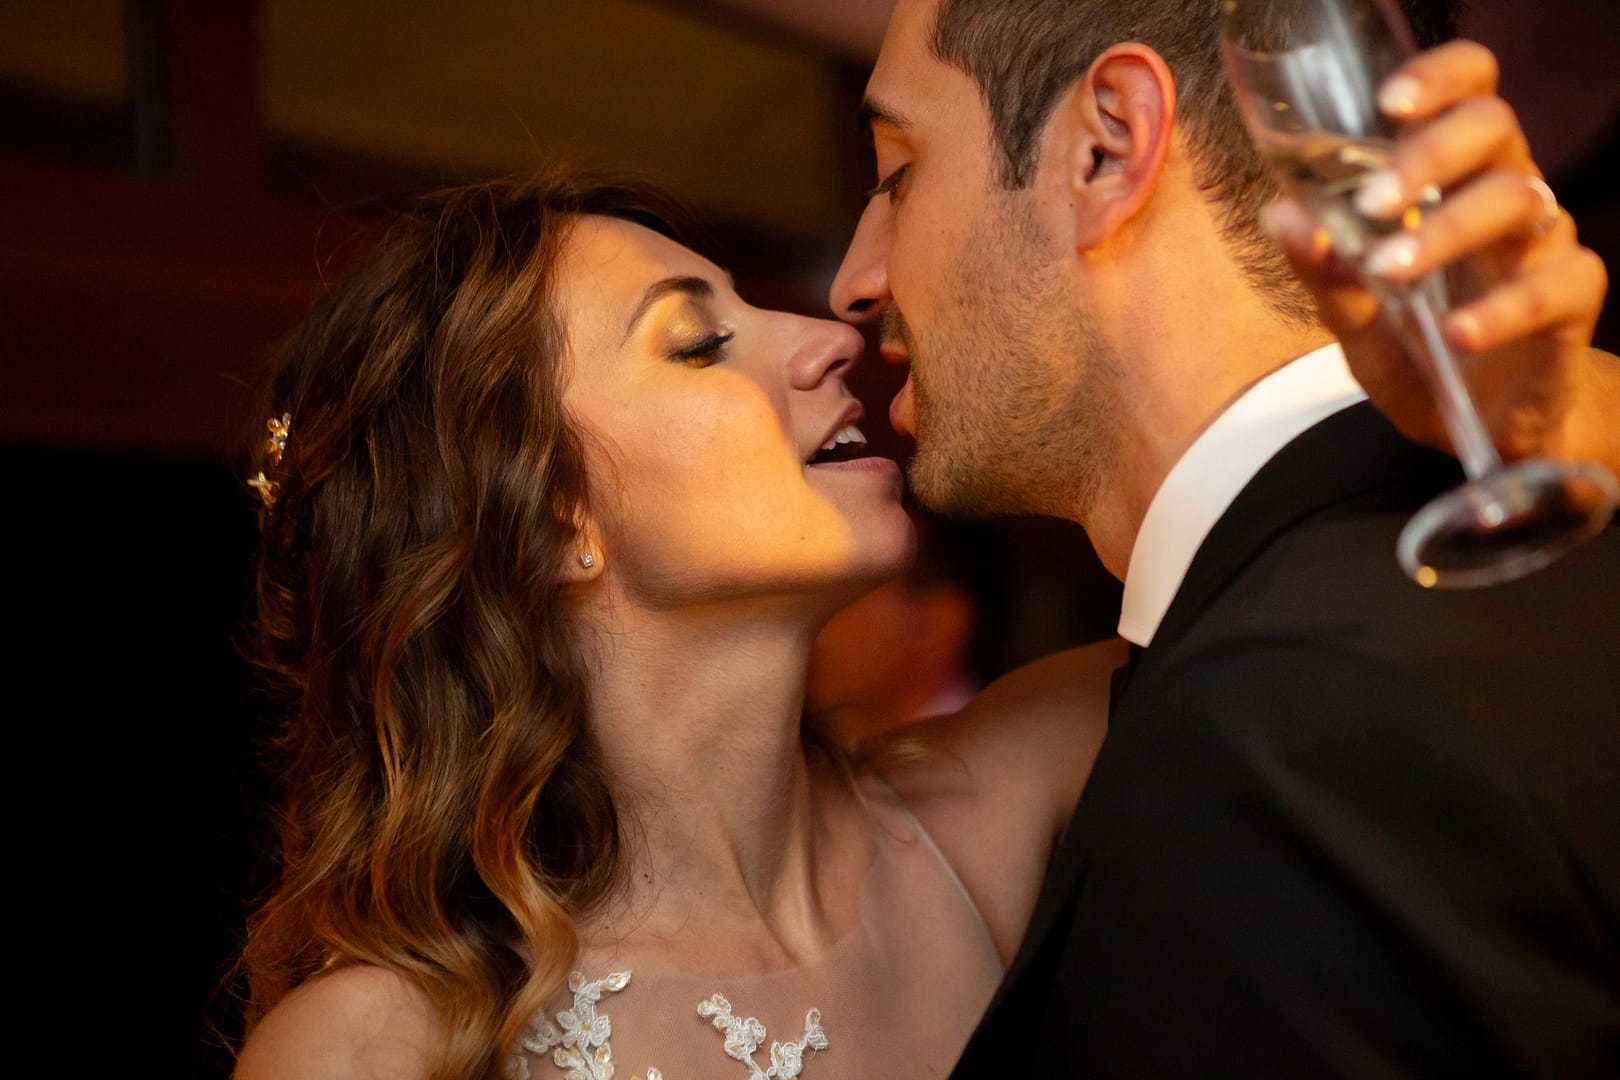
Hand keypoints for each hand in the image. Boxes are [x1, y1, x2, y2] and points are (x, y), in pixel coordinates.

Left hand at [1264, 39, 1616, 470]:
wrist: (1481, 429)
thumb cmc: (1421, 352)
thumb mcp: (1356, 320)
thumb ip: (1322, 273)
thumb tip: (1278, 214)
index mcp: (1458, 180)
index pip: (1468, 95)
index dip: (1439, 80)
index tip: (1387, 102)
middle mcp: (1508, 195)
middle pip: (1493, 128)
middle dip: (1428, 154)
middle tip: (1371, 201)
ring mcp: (1544, 244)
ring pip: (1518, 200)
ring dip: (1447, 230)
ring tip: (1391, 269)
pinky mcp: (1572, 301)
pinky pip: (1553, 286)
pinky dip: (1500, 310)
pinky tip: (1455, 332)